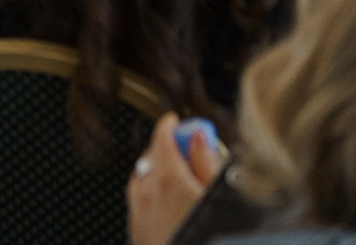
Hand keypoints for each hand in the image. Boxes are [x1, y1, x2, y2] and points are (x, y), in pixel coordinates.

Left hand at [127, 113, 220, 244]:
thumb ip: (208, 162)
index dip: (170, 125)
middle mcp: (147, 193)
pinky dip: (148, 195)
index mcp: (169, 178)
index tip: (176, 121)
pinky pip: (137, 204)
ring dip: (154, 172)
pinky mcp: (136, 234)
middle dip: (164, 148)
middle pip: (150, 157)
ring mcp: (139, 215)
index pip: (163, 137)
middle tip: (184, 148)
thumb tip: (199, 138)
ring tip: (177, 178)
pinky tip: (167, 205)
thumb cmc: (208, 234)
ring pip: (140, 180)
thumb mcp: (219, 195)